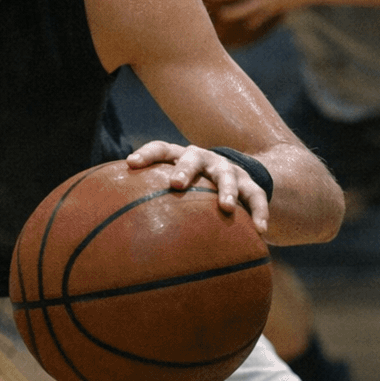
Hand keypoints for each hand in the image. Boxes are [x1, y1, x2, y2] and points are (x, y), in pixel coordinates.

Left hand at [125, 140, 269, 234]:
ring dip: (226, 191)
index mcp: (181, 157)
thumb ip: (151, 199)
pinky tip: (261, 231)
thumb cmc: (193, 187)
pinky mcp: (251, 184)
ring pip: (227, 177)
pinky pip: (257, 198)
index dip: (146, 154)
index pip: (161, 149)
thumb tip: (118, 228)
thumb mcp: (175, 187)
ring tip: (226, 208)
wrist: (237, 174)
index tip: (130, 163)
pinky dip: (260, 213)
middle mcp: (204, 159)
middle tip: (175, 184)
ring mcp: (228, 170)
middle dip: (184, 169)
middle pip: (192, 158)